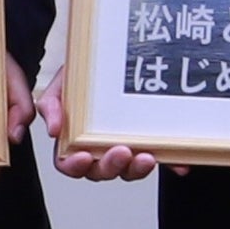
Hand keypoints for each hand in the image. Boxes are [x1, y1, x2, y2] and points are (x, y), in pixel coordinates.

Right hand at [34, 64, 164, 181]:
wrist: (106, 57)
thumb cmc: (81, 76)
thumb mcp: (60, 85)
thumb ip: (51, 106)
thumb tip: (53, 130)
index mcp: (74, 141)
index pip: (69, 163)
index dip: (75, 166)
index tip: (84, 157)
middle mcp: (99, 149)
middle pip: (102, 171)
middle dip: (112, 165)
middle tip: (121, 151)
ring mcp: (125, 147)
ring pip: (129, 170)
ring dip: (138, 169)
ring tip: (147, 156)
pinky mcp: (148, 143)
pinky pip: (160, 159)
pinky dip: (170, 163)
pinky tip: (178, 164)